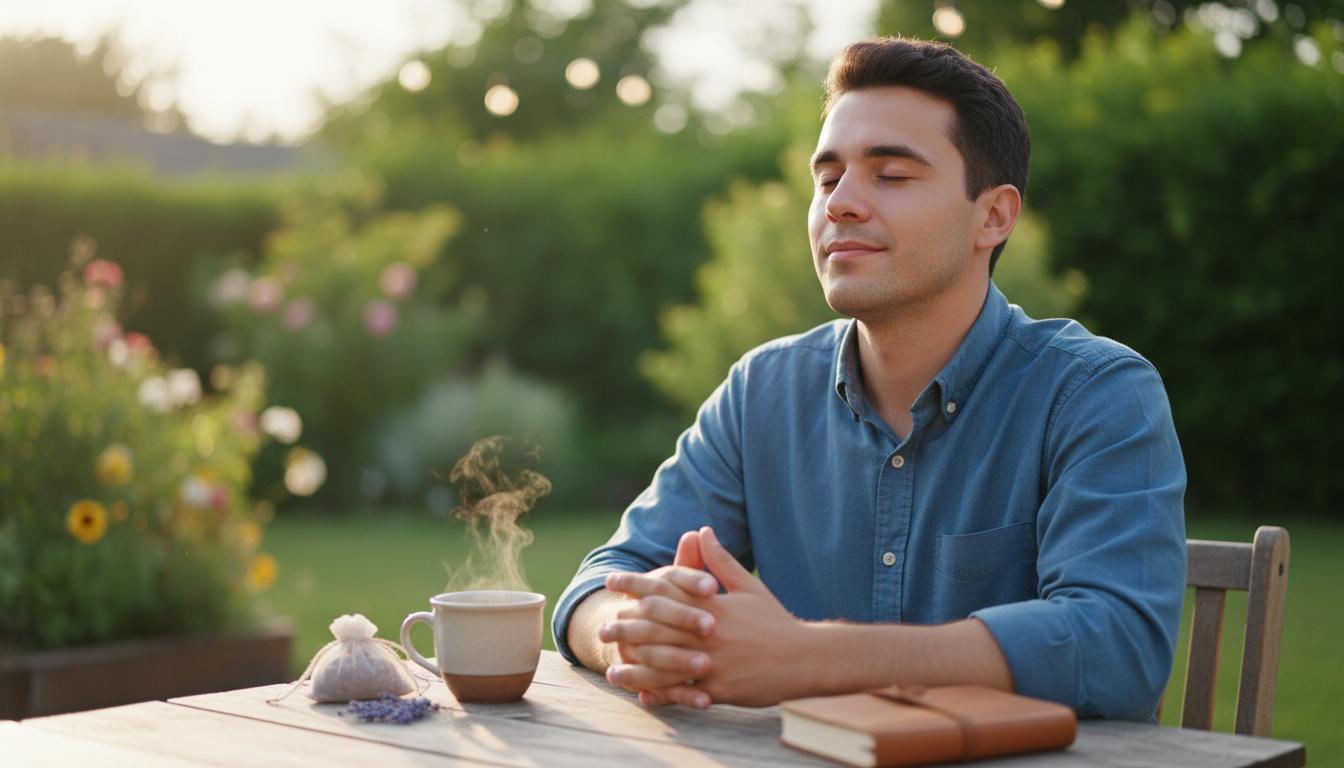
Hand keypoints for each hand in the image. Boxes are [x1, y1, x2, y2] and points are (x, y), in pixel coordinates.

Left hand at [606, 526, 809, 708]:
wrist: (805, 658)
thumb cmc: (774, 621)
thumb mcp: (748, 586)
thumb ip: (720, 560)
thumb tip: (701, 530)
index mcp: (712, 605)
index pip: (666, 589)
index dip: (636, 584)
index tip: (612, 580)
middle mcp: (708, 632)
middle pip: (658, 627)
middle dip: (627, 627)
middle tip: (603, 628)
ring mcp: (713, 662)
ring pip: (665, 664)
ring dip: (637, 666)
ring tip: (613, 668)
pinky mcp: (719, 689)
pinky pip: (683, 692)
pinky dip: (662, 694)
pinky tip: (643, 695)